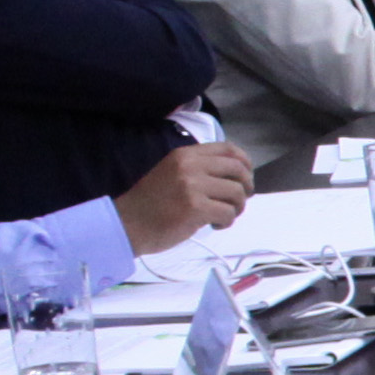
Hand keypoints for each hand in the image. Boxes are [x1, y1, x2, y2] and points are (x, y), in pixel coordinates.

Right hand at [110, 140, 252, 254]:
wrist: (128, 224)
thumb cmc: (151, 203)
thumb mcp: (173, 173)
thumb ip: (199, 169)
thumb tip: (235, 177)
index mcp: (185, 154)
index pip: (228, 149)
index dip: (245, 163)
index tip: (245, 178)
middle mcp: (190, 165)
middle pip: (238, 170)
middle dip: (246, 188)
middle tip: (237, 202)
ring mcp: (192, 186)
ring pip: (237, 193)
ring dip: (236, 208)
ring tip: (222, 216)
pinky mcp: (195, 207)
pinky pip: (228, 213)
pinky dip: (227, 222)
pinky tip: (214, 225)